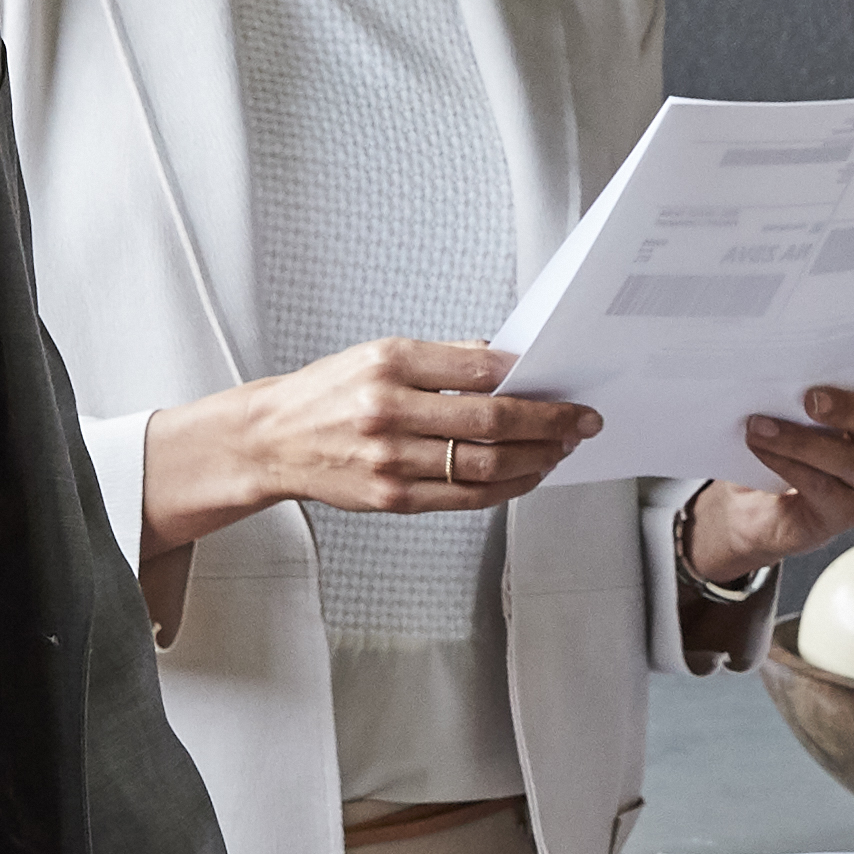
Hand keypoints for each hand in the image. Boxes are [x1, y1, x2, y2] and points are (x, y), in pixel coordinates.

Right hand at [144, 339, 599, 551]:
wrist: (270, 440)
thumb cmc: (328, 393)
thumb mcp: (377, 354)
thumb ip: (443, 359)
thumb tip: (508, 364)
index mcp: (388, 364)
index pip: (479, 371)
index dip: (531, 381)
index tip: (563, 383)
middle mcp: (387, 410)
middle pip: (491, 421)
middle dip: (550, 423)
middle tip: (583, 421)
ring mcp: (389, 460)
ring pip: (485, 466)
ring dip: (536, 459)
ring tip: (561, 449)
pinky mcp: (391, 498)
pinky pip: (464, 498)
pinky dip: (506, 489)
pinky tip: (528, 476)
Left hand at [682, 308, 853, 581]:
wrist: (748, 510)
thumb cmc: (768, 451)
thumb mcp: (773, 411)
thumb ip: (782, 391)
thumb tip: (764, 360)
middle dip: (845, 406)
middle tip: (809, 398)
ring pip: (848, 458)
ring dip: (801, 441)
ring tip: (760, 427)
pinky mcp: (848, 513)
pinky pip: (825, 487)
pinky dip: (791, 467)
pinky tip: (765, 454)